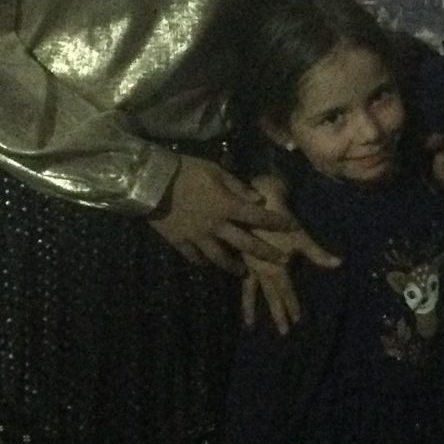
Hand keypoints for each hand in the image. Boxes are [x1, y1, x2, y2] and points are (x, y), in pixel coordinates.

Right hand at [148, 155, 292, 273]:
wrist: (150, 182)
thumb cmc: (185, 171)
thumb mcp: (214, 170)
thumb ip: (237, 186)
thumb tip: (257, 200)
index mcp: (226, 206)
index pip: (258, 216)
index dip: (277, 221)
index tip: (293, 226)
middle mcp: (216, 226)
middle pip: (245, 244)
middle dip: (266, 253)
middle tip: (282, 263)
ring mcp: (197, 237)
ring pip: (219, 257)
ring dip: (233, 266)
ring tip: (242, 272)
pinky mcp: (180, 242)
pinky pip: (194, 257)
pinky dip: (202, 262)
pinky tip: (206, 264)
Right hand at [239, 174, 337, 333]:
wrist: (258, 200)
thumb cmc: (282, 217)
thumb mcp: (301, 235)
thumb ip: (318, 254)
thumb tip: (338, 264)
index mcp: (277, 267)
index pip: (287, 291)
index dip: (292, 306)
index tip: (297, 321)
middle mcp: (262, 270)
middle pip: (271, 296)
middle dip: (278, 313)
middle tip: (283, 332)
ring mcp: (250, 265)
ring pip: (252, 292)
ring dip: (253, 308)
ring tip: (250, 325)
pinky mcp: (242, 258)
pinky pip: (241, 279)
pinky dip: (241, 291)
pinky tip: (239, 299)